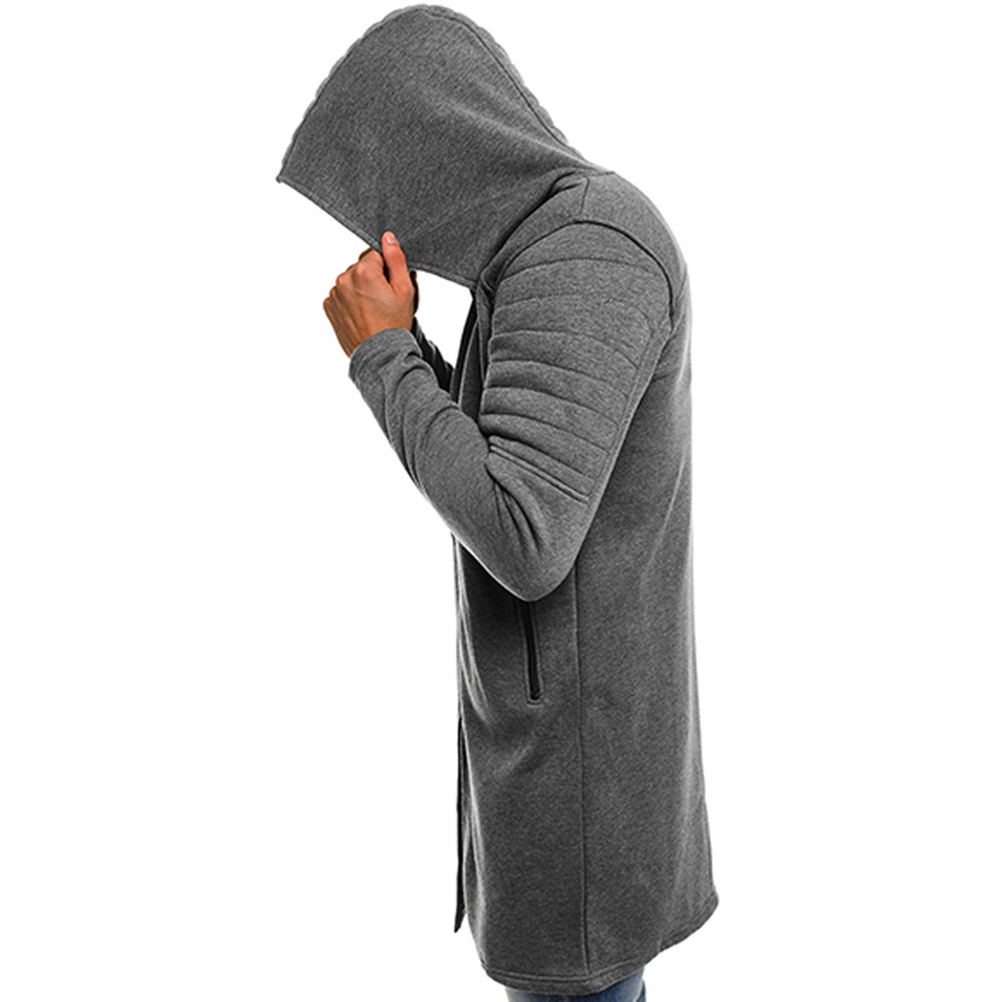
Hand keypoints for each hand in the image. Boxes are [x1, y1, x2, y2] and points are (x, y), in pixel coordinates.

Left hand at [323, 231, 418, 357]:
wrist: (380, 354)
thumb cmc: (394, 323)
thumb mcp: (404, 289)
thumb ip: (396, 258)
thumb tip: (387, 237)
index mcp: (363, 271)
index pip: (375, 254)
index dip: (386, 269)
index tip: (390, 287)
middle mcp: (344, 279)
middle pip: (361, 267)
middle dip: (372, 278)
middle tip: (383, 301)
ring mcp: (334, 294)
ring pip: (351, 281)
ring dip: (360, 289)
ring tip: (372, 310)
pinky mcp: (329, 307)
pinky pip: (341, 295)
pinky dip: (350, 301)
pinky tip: (362, 314)